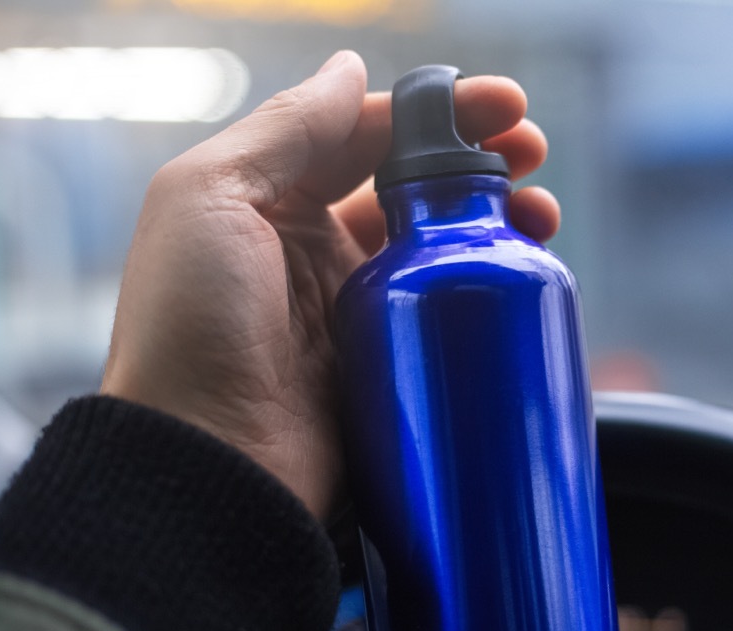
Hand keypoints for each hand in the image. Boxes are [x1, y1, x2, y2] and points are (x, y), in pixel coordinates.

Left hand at [100, 51, 559, 518]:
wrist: (210, 463)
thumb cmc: (190, 330)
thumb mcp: (210, 199)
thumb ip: (284, 129)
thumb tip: (349, 66)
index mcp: (273, 202)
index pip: (368, 136)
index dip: (437, 114)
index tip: (503, 107)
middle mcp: (320, 251)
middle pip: (418, 188)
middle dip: (481, 162)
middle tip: (532, 159)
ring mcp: (361, 311)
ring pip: (445, 249)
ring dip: (498, 223)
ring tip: (541, 220)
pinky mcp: (393, 365)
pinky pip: (451, 316)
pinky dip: (490, 291)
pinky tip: (522, 278)